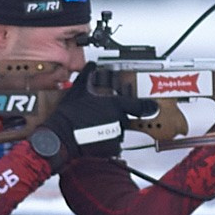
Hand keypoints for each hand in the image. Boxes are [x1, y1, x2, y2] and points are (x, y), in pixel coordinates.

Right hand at [34, 80, 154, 160]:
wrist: (62, 137)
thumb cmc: (69, 115)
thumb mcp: (77, 90)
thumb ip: (88, 76)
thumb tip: (91, 66)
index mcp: (115, 105)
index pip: (140, 106)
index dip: (148, 106)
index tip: (152, 106)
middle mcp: (119, 120)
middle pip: (125, 118)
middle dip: (115, 117)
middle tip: (101, 116)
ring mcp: (116, 135)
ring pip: (119, 131)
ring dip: (110, 130)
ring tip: (94, 128)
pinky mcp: (110, 148)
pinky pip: (113, 144)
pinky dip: (106, 142)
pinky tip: (94, 137)